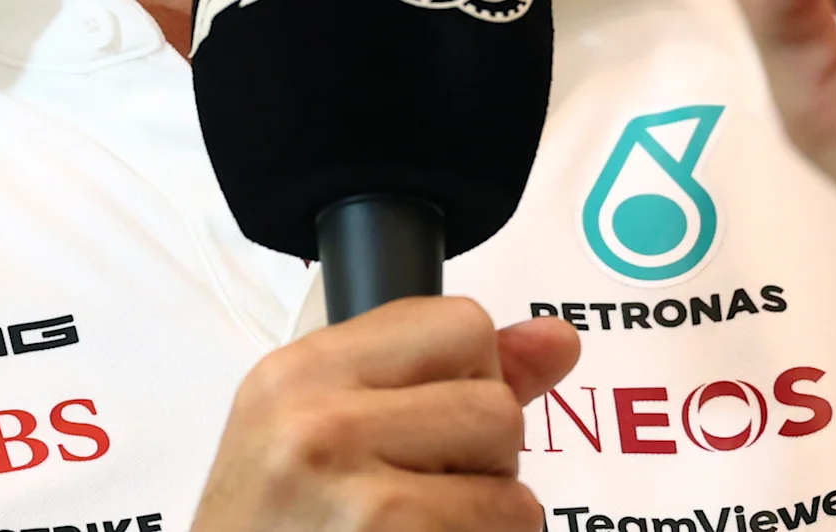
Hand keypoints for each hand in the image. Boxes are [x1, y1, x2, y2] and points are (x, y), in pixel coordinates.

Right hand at [194, 299, 579, 531]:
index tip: (429, 427)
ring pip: (510, 487)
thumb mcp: (321, 436)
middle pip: (495, 407)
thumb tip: (558, 339)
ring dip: (485, 521)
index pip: (460, 324)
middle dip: (482, 463)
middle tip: (416, 498)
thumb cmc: (277, 531)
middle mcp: (318, 422)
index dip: (469, 381)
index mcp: (301, 373)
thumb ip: (441, 378)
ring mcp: (356, 493)